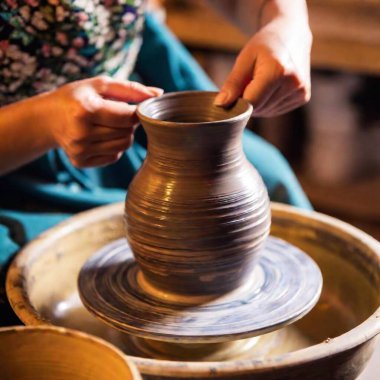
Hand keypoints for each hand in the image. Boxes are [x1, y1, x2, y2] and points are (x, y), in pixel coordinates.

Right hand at [45, 76, 162, 167]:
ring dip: (123, 135)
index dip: (136, 113)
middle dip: (129, 124)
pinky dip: (114, 146)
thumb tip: (159, 94)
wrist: (48, 118)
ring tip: (110, 124)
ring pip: (123, 146)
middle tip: (119, 115)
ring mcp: (80, 150)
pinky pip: (114, 157)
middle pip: (127, 134)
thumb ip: (131, 89)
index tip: (134, 107)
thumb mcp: (100, 85)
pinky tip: (101, 136)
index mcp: (85, 110)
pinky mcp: (80, 162)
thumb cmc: (77, 97)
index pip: (127, 118)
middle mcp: (81, 133)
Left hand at [214, 18, 311, 116]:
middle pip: (258, 109)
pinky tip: (270, 87)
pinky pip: (275, 110)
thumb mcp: (244, 59)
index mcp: (278, 71)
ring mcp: (300, 92)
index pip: (250, 103)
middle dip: (248, 100)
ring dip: (258, 103)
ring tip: (261, 81)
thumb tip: (220, 105)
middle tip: (250, 80)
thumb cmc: (264, 46)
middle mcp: (293, 84)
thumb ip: (232, 84)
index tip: (234, 90)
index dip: (238, 100)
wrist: (292, 35)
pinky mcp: (303, 97)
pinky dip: (267, 103)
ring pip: (266, 112)